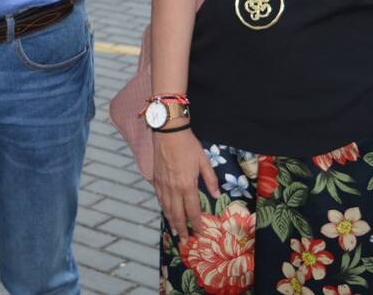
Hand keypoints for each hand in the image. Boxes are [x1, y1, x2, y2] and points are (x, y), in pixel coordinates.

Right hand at [152, 127, 219, 242]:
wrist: (168, 132)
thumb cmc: (188, 145)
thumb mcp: (204, 161)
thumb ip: (210, 180)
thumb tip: (216, 195)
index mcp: (187, 185)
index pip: (192, 211)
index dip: (196, 224)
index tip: (200, 233)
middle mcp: (174, 189)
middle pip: (177, 214)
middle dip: (182, 229)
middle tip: (184, 240)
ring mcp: (163, 185)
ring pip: (166, 209)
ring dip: (171, 221)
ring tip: (175, 231)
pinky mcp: (156, 179)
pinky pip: (160, 199)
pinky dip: (163, 209)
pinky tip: (166, 212)